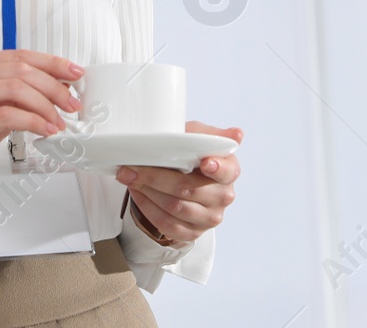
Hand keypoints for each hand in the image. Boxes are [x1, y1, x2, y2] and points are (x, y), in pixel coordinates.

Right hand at [0, 50, 82, 201]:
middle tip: (72, 103)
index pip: (20, 56)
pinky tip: (44, 130)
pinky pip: (6, 114)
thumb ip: (15, 97)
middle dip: (54, 86)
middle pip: (21, 69)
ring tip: (59, 121)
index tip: (75, 72)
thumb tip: (55, 90)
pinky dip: (32, 120)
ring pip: (16, 87)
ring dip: (45, 104)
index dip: (52, 62)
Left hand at [118, 122, 241, 245]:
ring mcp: (210, 217)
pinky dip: (148, 208)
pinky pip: (168, 225)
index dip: (216, 168)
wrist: (184, 178)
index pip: (226, 171)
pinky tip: (138, 193)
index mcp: (230, 170)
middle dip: (155, 177)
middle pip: (188, 188)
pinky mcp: (194, 232)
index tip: (205, 162)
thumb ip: (210, 135)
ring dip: (147, 191)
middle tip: (132, 167)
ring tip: (130, 178)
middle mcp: (223, 196)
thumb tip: (237, 134)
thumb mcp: (198, 137)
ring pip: (174, 207)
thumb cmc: (193, 155)